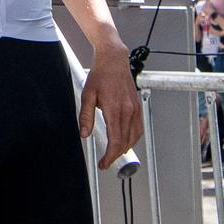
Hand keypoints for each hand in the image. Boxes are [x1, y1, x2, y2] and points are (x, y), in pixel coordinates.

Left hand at [79, 43, 142, 169]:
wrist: (114, 59)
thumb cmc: (100, 75)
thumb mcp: (87, 95)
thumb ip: (86, 116)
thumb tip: (84, 134)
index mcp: (115, 109)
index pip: (115, 140)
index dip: (110, 156)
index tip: (104, 163)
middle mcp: (128, 110)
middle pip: (125, 141)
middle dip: (116, 155)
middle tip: (107, 161)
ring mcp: (135, 108)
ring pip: (135, 136)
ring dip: (126, 148)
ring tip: (115, 154)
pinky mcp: (137, 105)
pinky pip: (139, 127)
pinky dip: (134, 138)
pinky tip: (126, 141)